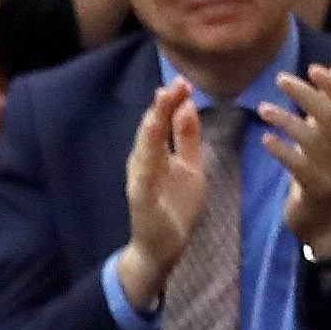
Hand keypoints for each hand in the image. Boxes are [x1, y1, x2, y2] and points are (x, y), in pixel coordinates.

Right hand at [111, 78, 210, 313]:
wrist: (163, 247)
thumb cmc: (175, 206)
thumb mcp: (190, 167)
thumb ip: (187, 138)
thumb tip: (187, 104)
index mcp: (157, 153)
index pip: (164, 121)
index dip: (172, 102)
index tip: (184, 82)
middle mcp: (144, 162)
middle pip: (152, 129)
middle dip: (162, 107)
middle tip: (174, 85)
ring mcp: (140, 180)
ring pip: (145, 149)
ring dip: (151, 128)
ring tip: (159, 107)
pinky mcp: (140, 200)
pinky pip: (142, 179)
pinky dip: (145, 163)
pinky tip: (149, 149)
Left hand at [254, 56, 330, 255]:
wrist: (325, 220)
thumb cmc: (322, 170)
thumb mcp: (329, 135)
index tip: (313, 68)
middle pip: (328, 116)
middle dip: (305, 94)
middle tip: (280, 79)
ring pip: (311, 138)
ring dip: (286, 119)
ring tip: (263, 109)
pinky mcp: (315, 188)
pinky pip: (298, 165)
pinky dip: (281, 150)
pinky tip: (265, 139)